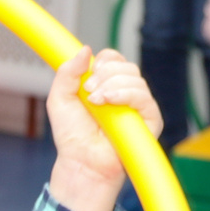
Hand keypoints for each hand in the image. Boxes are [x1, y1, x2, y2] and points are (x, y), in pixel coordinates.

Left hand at [44, 49, 160, 210]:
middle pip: (126, 65)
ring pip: (136, 79)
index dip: (104, 60)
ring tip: (96, 101)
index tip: (90, 72)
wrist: (80, 161)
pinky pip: (145, 98)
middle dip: (105, 73)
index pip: (114, 59)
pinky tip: (109, 101)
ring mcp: (138, 106)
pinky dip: (126, 94)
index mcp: (106, 85)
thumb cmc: (72, 135)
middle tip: (88, 91)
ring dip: (112, 84)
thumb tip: (85, 49)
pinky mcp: (150, 119)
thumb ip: (67, 72)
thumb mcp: (59, 98)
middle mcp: (125, 93)